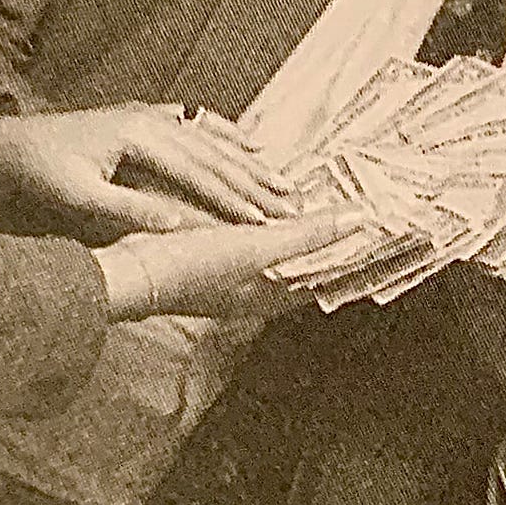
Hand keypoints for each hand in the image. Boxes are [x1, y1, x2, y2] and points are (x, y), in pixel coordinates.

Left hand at [0, 104, 294, 238]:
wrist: (9, 144)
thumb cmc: (40, 172)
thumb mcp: (80, 197)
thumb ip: (129, 209)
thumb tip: (177, 223)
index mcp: (139, 136)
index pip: (199, 174)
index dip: (233, 201)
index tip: (265, 224)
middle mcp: (151, 118)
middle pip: (215, 154)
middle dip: (255, 182)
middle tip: (292, 205)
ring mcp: (149, 114)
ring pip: (211, 138)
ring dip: (250, 160)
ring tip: (283, 179)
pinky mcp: (143, 116)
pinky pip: (196, 122)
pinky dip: (226, 132)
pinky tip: (248, 141)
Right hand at [93, 209, 357, 323]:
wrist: (128, 273)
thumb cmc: (188, 266)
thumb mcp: (256, 246)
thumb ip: (307, 234)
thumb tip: (358, 220)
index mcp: (270, 297)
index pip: (325, 279)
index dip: (351, 258)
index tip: (377, 235)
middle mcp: (254, 294)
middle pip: (305, 269)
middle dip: (329, 245)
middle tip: (354, 216)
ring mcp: (230, 281)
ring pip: (280, 257)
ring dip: (300, 235)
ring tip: (320, 208)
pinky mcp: (209, 263)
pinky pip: (253, 245)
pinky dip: (269, 227)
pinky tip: (267, 207)